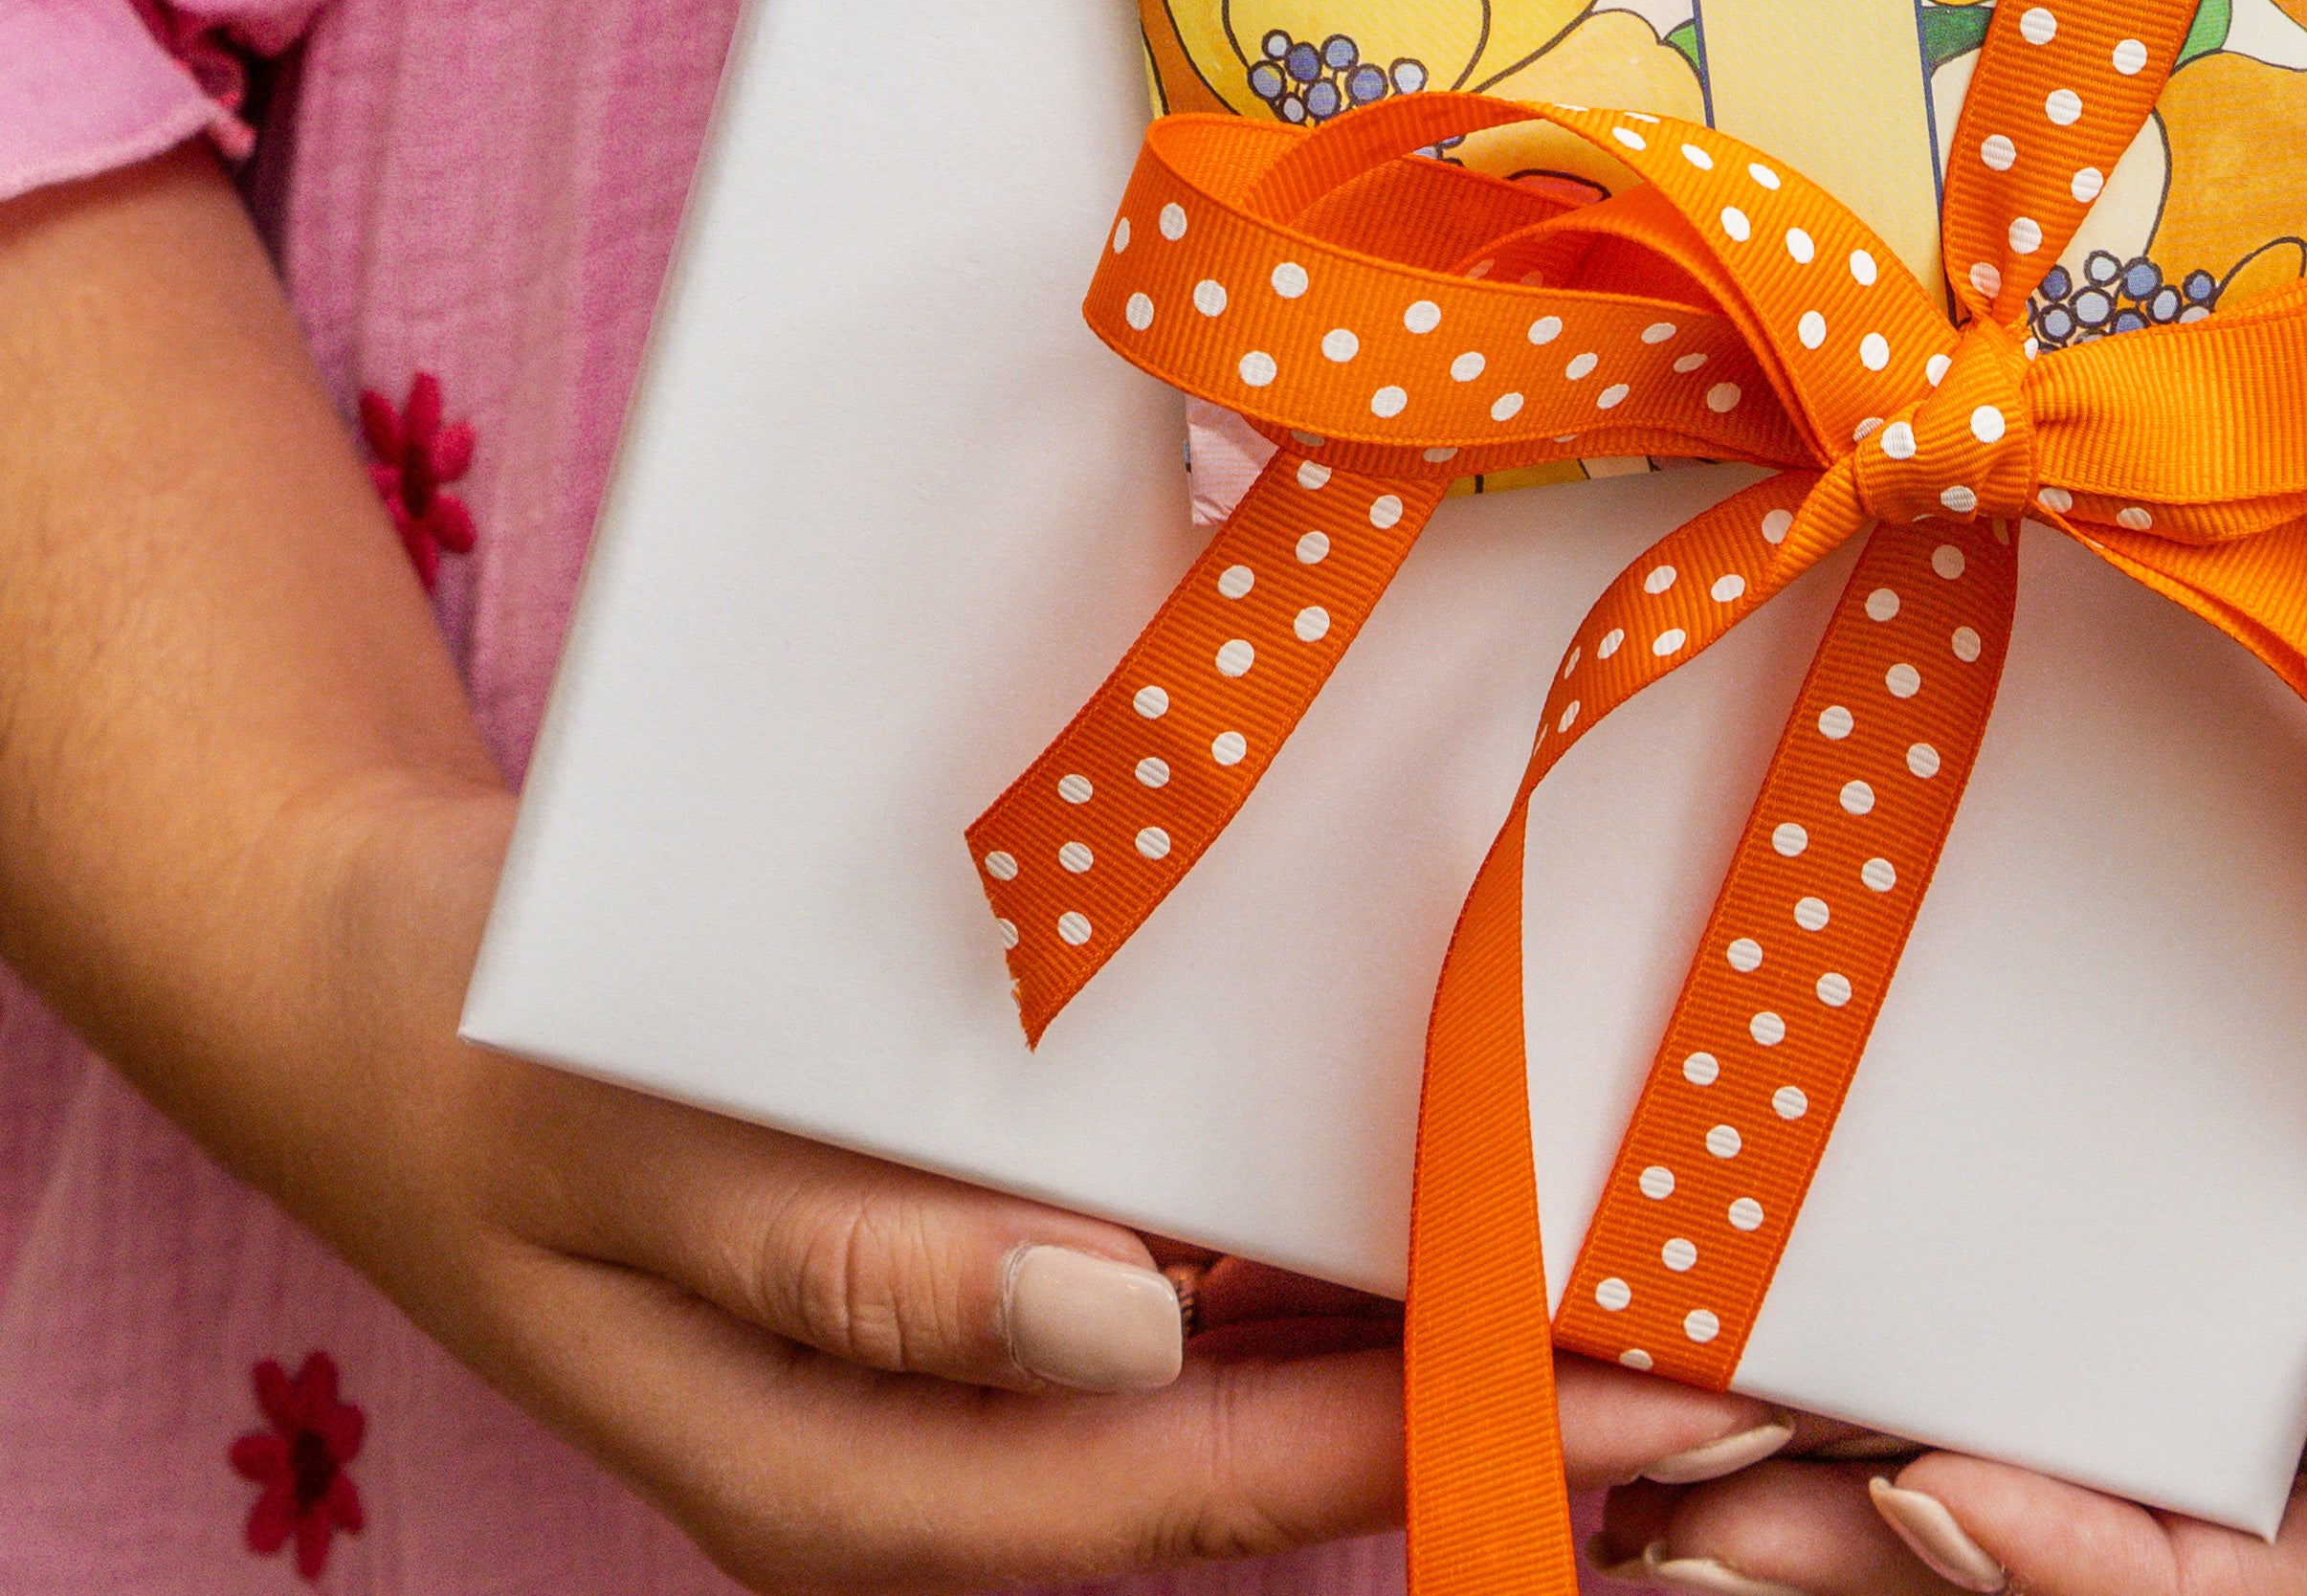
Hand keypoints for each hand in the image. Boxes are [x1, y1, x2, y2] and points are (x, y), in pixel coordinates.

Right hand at [272, 780, 1774, 1593]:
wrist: (376, 1006)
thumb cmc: (493, 1067)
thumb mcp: (623, 1153)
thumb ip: (842, 1258)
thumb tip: (1112, 1335)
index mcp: (849, 1481)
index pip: (1198, 1492)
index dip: (1427, 1447)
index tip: (1642, 1397)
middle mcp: (935, 1469)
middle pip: (1264, 1479)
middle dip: (1503, 1426)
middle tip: (1738, 1353)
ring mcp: (969, 1387)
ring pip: (1253, 1410)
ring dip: (1453, 1354)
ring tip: (1669, 1277)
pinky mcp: (987, 1289)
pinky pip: (1201, 1312)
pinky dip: (1342, 1275)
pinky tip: (1476, 1192)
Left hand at [1590, 260, 2306, 1595]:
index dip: (2132, 1573)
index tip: (1930, 1502)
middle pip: (2200, 1526)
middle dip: (1950, 1546)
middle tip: (1699, 1519)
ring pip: (2129, 1418)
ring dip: (1904, 1459)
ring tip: (1668, 1463)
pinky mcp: (2260, 1098)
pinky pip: (2102, 1259)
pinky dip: (1941, 1309)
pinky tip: (1776, 1301)